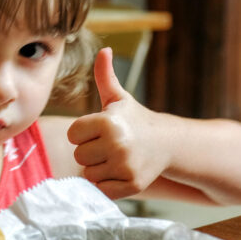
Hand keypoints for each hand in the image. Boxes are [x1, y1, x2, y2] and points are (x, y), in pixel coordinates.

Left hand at [67, 48, 170, 198]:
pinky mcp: (132, 185)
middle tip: (109, 145)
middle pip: (79, 156)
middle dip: (90, 151)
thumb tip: (104, 49)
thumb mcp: (119, 98)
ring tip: (115, 157)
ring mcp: (126, 166)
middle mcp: (117, 143)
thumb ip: (105, 75)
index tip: (100, 130)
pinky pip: (102, 190)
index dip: (83, 133)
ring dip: (98, 168)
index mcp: (108, 121)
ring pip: (89, 174)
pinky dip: (108, 184)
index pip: (73, 134)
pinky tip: (120, 171)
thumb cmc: (134, 119)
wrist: (167, 143)